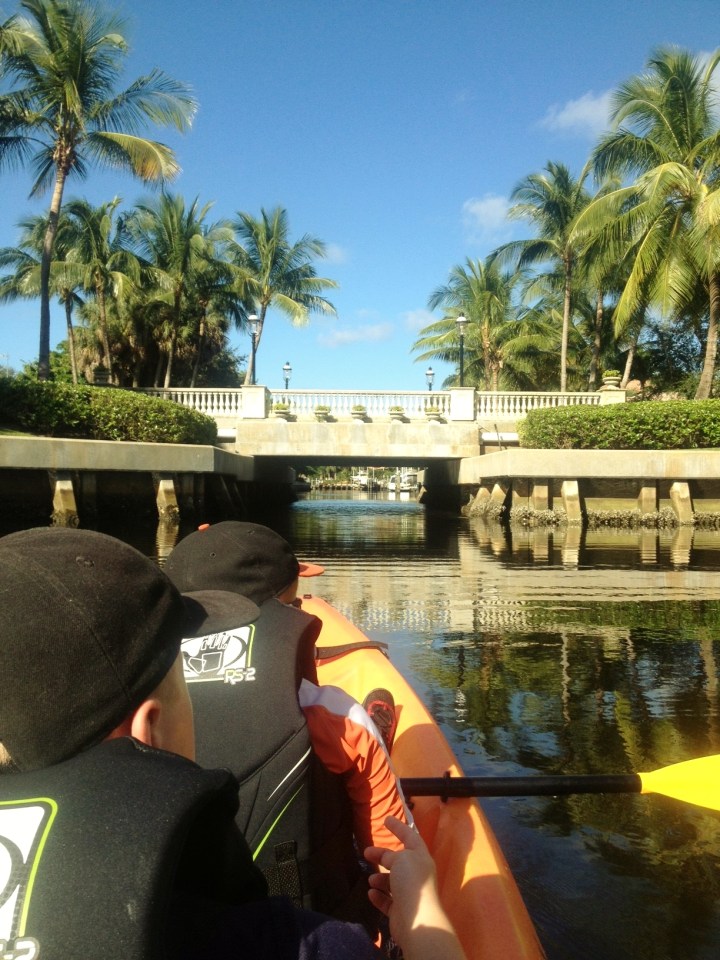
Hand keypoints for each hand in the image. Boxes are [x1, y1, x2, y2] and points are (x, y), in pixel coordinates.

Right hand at [364, 816, 466, 959]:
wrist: (418, 919)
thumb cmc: (412, 883)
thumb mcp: (401, 859)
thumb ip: (392, 856)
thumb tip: (388, 859)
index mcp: (420, 858)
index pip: (410, 837)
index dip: (399, 827)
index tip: (386, 819)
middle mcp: (417, 875)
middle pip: (397, 861)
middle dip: (382, 856)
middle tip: (366, 852)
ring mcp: (410, 894)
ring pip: (392, 882)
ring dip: (380, 878)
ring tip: (371, 879)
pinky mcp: (401, 911)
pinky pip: (388, 901)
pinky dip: (379, 896)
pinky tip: (371, 893)